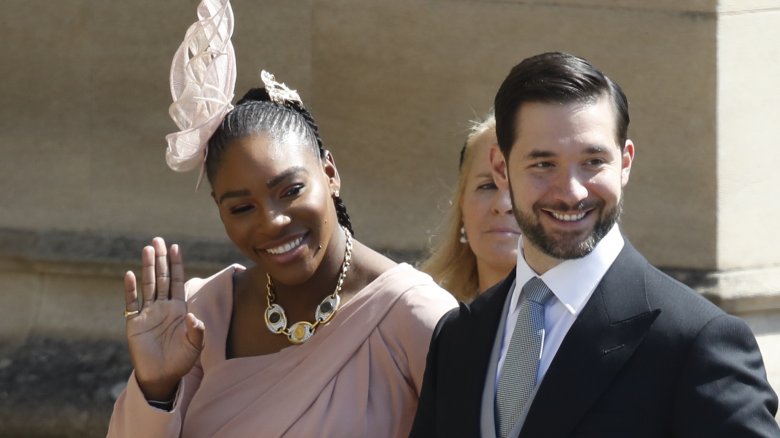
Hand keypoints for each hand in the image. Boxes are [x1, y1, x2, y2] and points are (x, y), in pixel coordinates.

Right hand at [123, 237, 204, 400]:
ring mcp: (148, 313)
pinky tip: (129, 275)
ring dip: (147, 268)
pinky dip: (130, 290)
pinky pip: (131, 303)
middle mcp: (163, 307)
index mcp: (179, 309)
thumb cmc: (180, 361)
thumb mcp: (195, 346)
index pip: (177, 281)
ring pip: (147, 285)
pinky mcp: (135, 323)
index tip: (175, 247)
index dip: (176, 264)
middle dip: (160, 259)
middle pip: (161, 277)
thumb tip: (193, 317)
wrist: (161, 376)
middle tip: (158, 239)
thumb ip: (197, 331)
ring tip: (147, 249)